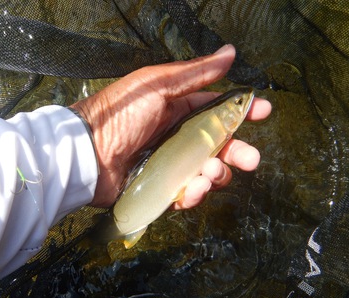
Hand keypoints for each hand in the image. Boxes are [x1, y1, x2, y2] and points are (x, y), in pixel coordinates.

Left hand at [71, 44, 271, 207]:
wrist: (85, 153)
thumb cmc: (119, 114)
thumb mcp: (157, 85)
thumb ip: (195, 73)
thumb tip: (230, 52)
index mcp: (176, 109)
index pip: (216, 110)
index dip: (241, 112)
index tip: (262, 112)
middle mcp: (175, 136)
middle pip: (217, 146)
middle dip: (237, 152)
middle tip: (251, 159)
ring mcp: (168, 164)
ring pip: (205, 172)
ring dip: (215, 175)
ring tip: (210, 173)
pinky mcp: (159, 187)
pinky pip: (186, 193)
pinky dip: (194, 193)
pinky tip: (192, 189)